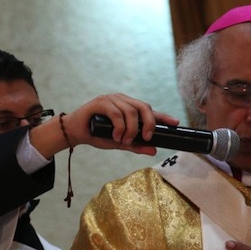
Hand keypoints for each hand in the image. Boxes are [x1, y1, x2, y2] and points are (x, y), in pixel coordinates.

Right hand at [30, 94, 178, 157]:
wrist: (75, 133)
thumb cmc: (97, 135)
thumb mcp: (120, 143)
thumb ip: (136, 145)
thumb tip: (154, 150)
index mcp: (128, 107)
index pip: (149, 110)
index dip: (163, 116)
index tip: (175, 123)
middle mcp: (122, 100)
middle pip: (144, 107)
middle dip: (149, 123)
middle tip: (147, 137)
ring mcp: (111, 99)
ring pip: (131, 111)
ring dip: (131, 129)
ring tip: (124, 140)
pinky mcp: (100, 102)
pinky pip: (117, 113)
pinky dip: (119, 127)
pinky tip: (116, 136)